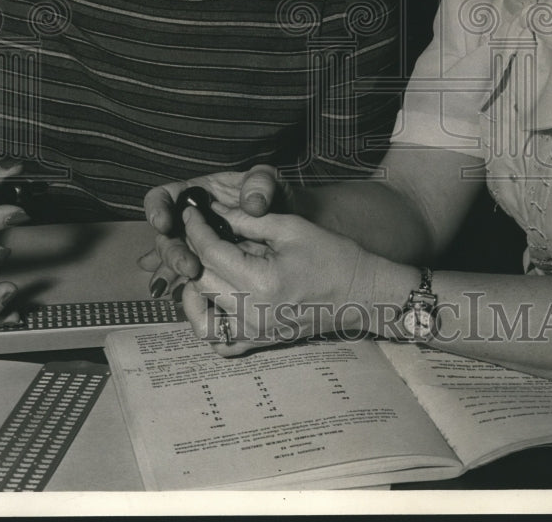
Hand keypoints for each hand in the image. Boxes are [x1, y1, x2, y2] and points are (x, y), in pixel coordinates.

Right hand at [139, 166, 286, 297]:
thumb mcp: (267, 178)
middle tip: (188, 265)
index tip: (165, 223)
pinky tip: (189, 297)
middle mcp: (187, 221)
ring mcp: (194, 246)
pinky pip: (188, 279)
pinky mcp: (205, 268)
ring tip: (192, 280)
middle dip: (172, 253)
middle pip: (165, 237)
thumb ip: (260, 183)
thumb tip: (253, 204)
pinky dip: (187, 288)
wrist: (280, 215)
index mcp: (193, 193)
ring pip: (174, 262)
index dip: (158, 209)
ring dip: (178, 273)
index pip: (162, 198)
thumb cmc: (269, 192)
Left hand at [178, 202, 374, 356]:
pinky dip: (207, 319)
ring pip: (200, 312)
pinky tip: (214, 297)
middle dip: (194, 250)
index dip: (197, 228)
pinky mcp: (257, 342)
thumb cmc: (332, 256)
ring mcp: (253, 333)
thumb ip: (247, 219)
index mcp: (261, 281)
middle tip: (197, 230)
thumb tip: (214, 209)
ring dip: (195, 287)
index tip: (191, 211)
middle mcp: (252, 313)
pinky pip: (217, 340)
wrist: (360, 293)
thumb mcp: (290, 228)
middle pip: (200, 279)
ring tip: (204, 263)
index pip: (211, 252)